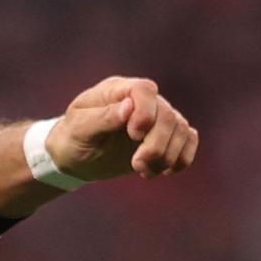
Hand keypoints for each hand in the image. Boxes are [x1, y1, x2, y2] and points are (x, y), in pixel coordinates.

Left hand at [46, 76, 198, 182]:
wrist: (75, 157)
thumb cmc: (72, 139)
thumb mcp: (79, 129)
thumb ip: (102, 117)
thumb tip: (129, 106)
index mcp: (117, 91)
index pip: (144, 89)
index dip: (146, 112)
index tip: (134, 135)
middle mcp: (141, 101)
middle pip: (167, 115)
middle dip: (156, 145)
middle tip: (136, 165)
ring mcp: (156, 117)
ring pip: (180, 129)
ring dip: (167, 156)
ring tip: (143, 171)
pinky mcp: (165, 136)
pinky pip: (189, 139)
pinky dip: (182, 158)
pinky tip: (165, 171)